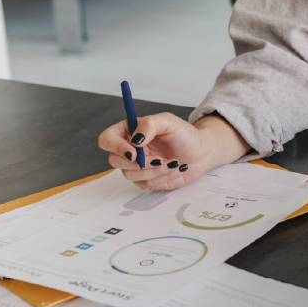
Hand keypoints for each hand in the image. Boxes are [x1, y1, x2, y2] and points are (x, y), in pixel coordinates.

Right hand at [97, 113, 250, 189]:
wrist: (200, 153)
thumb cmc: (184, 134)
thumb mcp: (169, 121)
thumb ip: (149, 124)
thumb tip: (134, 139)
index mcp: (129, 131)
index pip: (107, 139)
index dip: (116, 147)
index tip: (134, 152)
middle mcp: (128, 148)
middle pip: (114, 160)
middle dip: (139, 162)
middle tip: (160, 158)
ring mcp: (135, 166)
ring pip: (129, 175)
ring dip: (153, 170)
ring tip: (172, 161)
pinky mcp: (144, 179)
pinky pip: (143, 184)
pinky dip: (160, 177)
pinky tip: (173, 168)